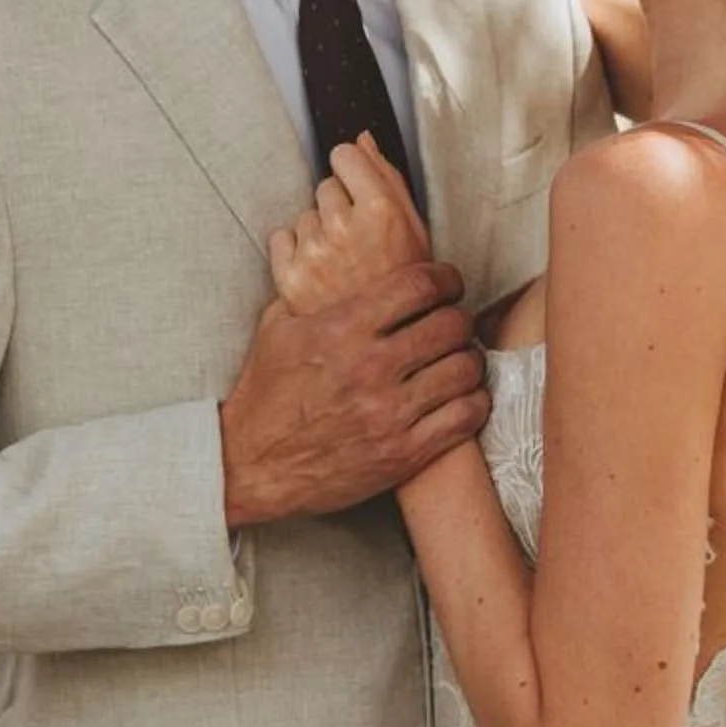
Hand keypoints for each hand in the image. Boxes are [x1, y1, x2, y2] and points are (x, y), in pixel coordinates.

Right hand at [221, 260, 487, 527]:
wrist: (251, 466)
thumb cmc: (264, 395)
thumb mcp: (278, 329)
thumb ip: (315, 292)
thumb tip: (340, 260)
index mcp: (342, 328)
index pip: (419, 286)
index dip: (445, 278)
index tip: (448, 284)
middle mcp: (370, 367)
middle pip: (451, 324)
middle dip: (459, 317)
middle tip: (455, 322)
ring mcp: (389, 413)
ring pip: (465, 369)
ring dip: (470, 359)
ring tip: (461, 359)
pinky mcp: (403, 453)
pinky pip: (465, 417)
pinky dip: (473, 402)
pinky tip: (462, 397)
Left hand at [267, 136, 428, 314]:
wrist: (383, 347)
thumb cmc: (404, 290)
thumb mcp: (416, 231)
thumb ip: (389, 178)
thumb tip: (364, 141)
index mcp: (381, 211)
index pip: (345, 155)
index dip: (353, 171)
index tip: (358, 188)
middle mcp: (343, 227)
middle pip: (325, 186)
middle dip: (340, 206)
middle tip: (358, 240)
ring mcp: (314, 252)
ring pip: (305, 215)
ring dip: (319, 231)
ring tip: (343, 262)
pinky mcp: (290, 276)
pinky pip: (282, 239)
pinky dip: (297, 252)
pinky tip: (321, 272)